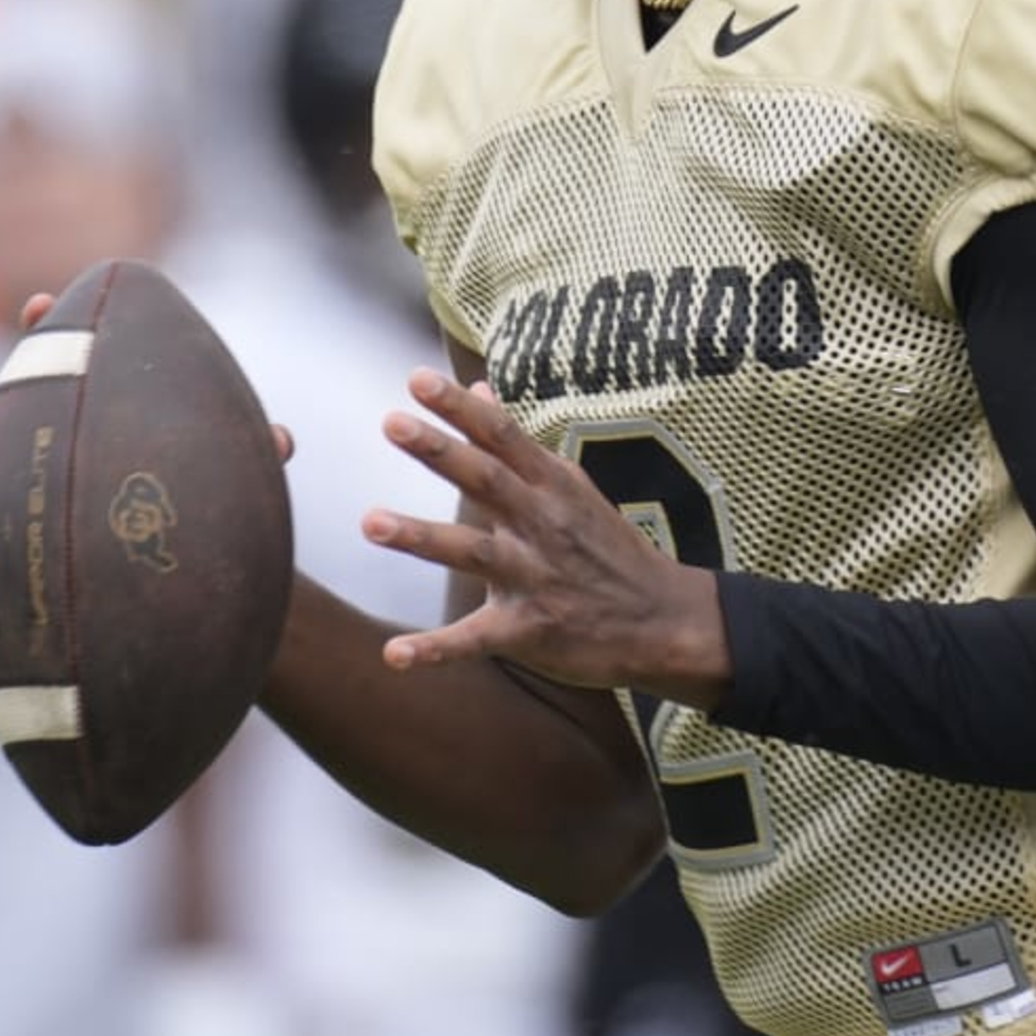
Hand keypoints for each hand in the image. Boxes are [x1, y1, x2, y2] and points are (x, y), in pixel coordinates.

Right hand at [0, 291, 294, 595]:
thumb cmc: (199, 511)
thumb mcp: (224, 480)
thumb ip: (247, 455)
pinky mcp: (4, 566)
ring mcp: (12, 505)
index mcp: (87, 416)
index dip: (45, 329)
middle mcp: (39, 452)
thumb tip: (281, 440)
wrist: (182, 586)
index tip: (39, 306)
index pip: (59, 361)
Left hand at [363, 371, 730, 707]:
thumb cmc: (607, 549)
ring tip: (371, 522)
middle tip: (392, 423)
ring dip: (421, 538)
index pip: (502, 437)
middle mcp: (543, 525)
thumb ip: (516, 444)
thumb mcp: (570, 487)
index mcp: (552, 488)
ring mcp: (536, 578)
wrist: (664, 621)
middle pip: (486, 481)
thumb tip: (479, 389)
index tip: (418, 380)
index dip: (461, 409)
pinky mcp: (530, 630)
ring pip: (473, 552)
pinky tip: (393, 655)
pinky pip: (476, 640)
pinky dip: (436, 650)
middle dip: (440, 452)